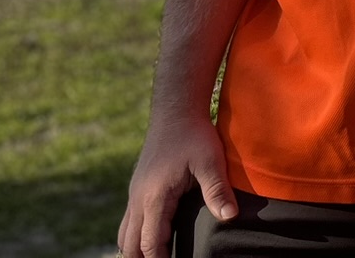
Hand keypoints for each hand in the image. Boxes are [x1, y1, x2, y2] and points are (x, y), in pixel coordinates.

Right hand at [117, 113, 236, 257]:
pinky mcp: (138, 189)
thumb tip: (229, 217)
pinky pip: (129, 221)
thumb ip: (217, 189)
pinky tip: (151, 238)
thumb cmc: (194, 135)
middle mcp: (138, 199)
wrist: (176, 112)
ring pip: (125, 234)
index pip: (150, 242)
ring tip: (156, 256)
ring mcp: (135, 194)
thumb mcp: (210, 160)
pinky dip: (135, 236)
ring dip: (136, 249)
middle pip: (131, 244)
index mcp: (155, 197)